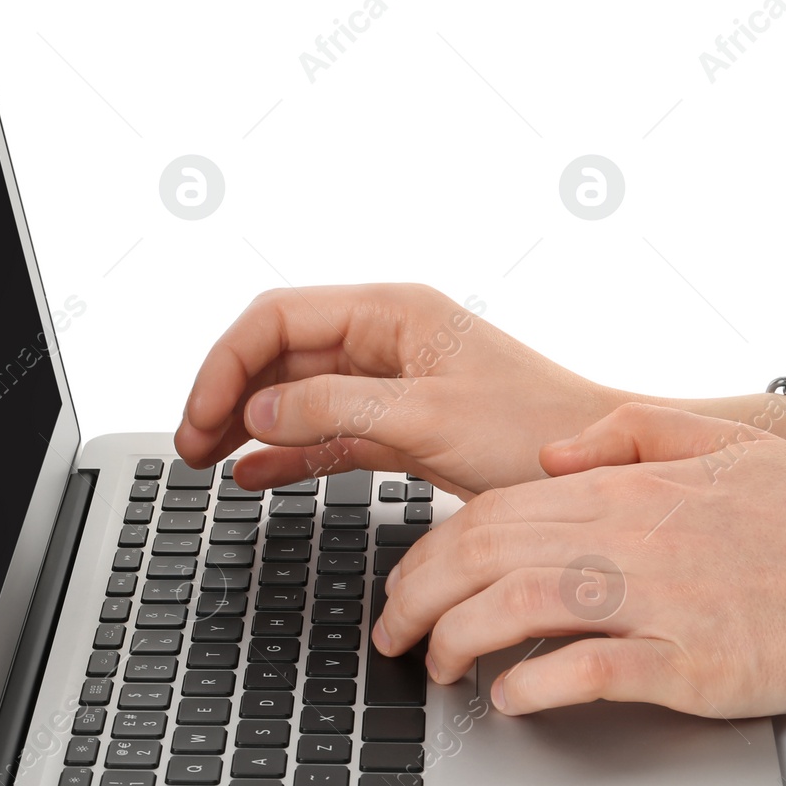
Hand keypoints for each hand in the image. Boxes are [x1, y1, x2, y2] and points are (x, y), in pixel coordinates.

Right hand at [174, 284, 624, 497]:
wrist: (596, 470)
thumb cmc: (536, 431)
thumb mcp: (428, 418)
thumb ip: (335, 408)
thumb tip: (257, 411)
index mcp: (392, 312)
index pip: (277, 318)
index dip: (226, 364)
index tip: (201, 417)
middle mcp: (386, 339)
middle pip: (278, 353)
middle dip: (228, 394)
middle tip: (190, 446)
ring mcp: (392, 383)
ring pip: (296, 395)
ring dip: (249, 425)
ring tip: (205, 462)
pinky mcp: (402, 428)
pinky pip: (328, 433)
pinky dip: (288, 452)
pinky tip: (254, 474)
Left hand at [372, 403, 785, 718]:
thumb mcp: (718, 438)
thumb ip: (626, 430)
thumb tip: (550, 455)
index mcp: (623, 487)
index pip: (489, 512)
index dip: (427, 552)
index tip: (406, 584)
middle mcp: (627, 538)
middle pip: (481, 558)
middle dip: (415, 599)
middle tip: (393, 636)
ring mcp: (656, 601)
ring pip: (515, 609)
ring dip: (457, 643)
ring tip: (436, 671)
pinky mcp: (689, 663)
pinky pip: (587, 672)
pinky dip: (532, 686)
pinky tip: (508, 699)